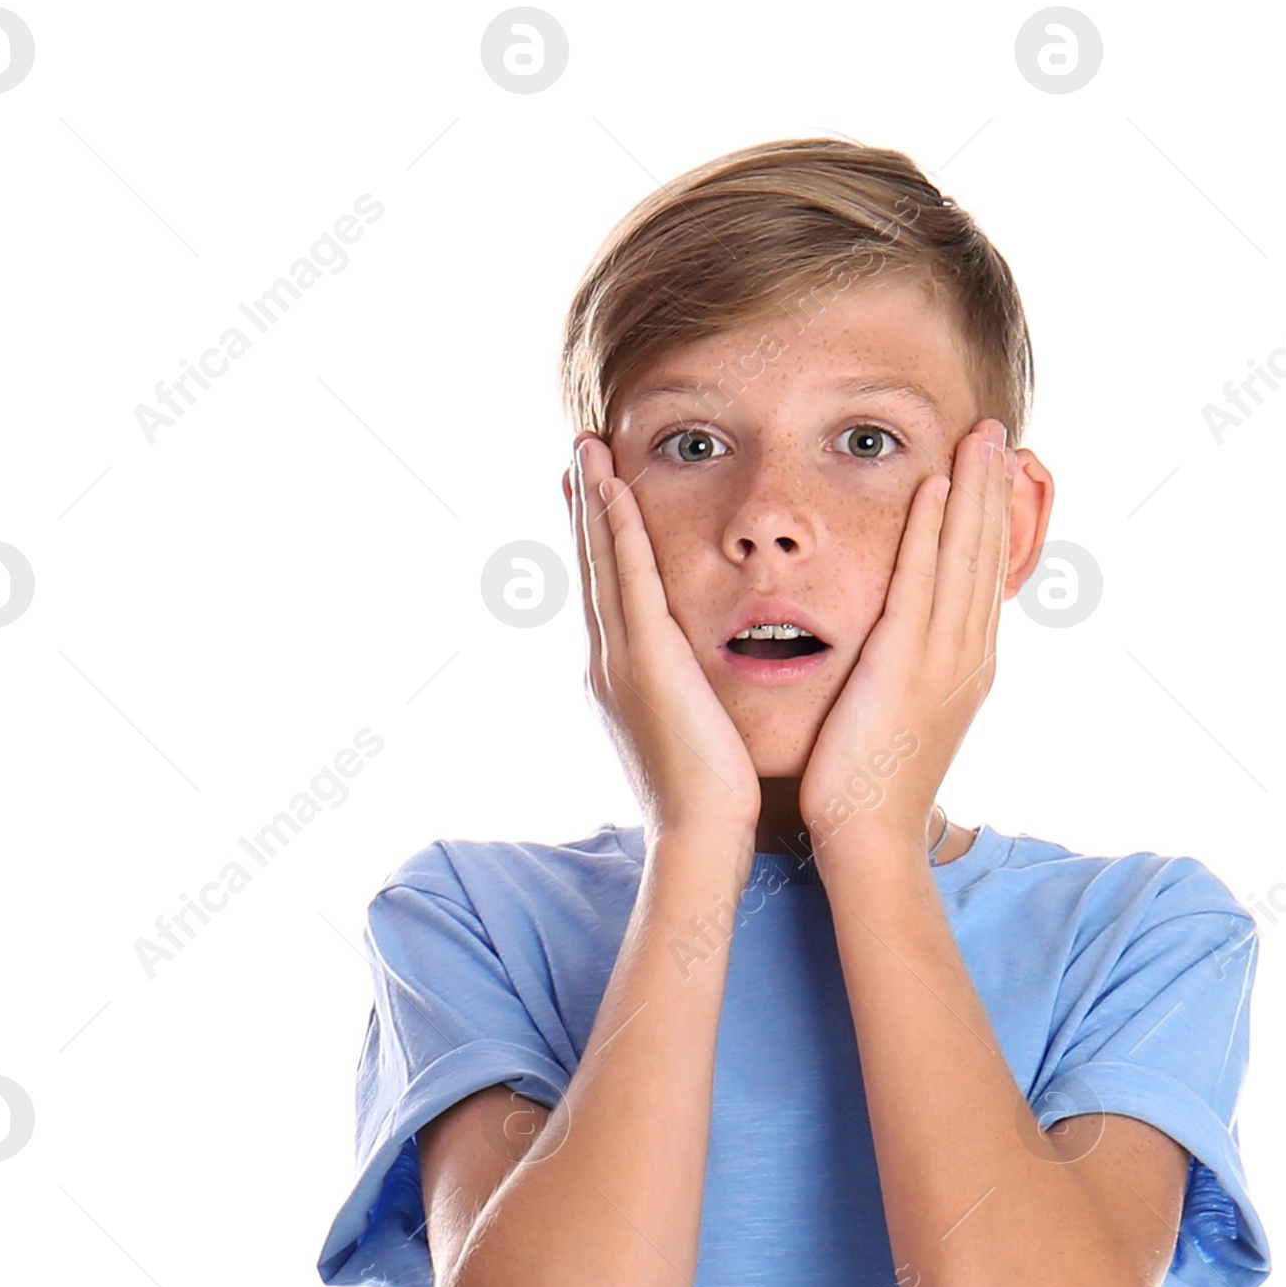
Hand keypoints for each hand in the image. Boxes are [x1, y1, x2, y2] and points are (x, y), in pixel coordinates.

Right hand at [568, 436, 762, 849]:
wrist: (701, 838)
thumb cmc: (709, 801)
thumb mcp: (692, 736)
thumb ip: (687, 701)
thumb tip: (695, 690)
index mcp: (621, 680)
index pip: (608, 596)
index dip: (598, 543)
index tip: (593, 496)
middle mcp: (608, 664)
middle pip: (593, 569)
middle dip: (583, 509)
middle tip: (576, 453)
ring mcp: (620, 662)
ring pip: (602, 563)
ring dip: (593, 502)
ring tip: (586, 448)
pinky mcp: (646, 662)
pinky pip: (629, 580)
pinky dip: (618, 530)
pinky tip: (613, 488)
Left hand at [797, 419, 1015, 871]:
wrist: (871, 838)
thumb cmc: (872, 790)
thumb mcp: (905, 719)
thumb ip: (910, 676)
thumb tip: (903, 656)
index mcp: (968, 667)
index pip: (985, 578)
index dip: (992, 521)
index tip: (994, 471)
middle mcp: (968, 656)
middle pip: (988, 555)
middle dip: (993, 490)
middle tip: (997, 432)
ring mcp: (944, 658)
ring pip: (965, 557)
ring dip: (973, 491)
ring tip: (979, 436)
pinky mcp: (906, 663)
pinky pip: (921, 581)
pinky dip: (930, 532)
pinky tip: (933, 487)